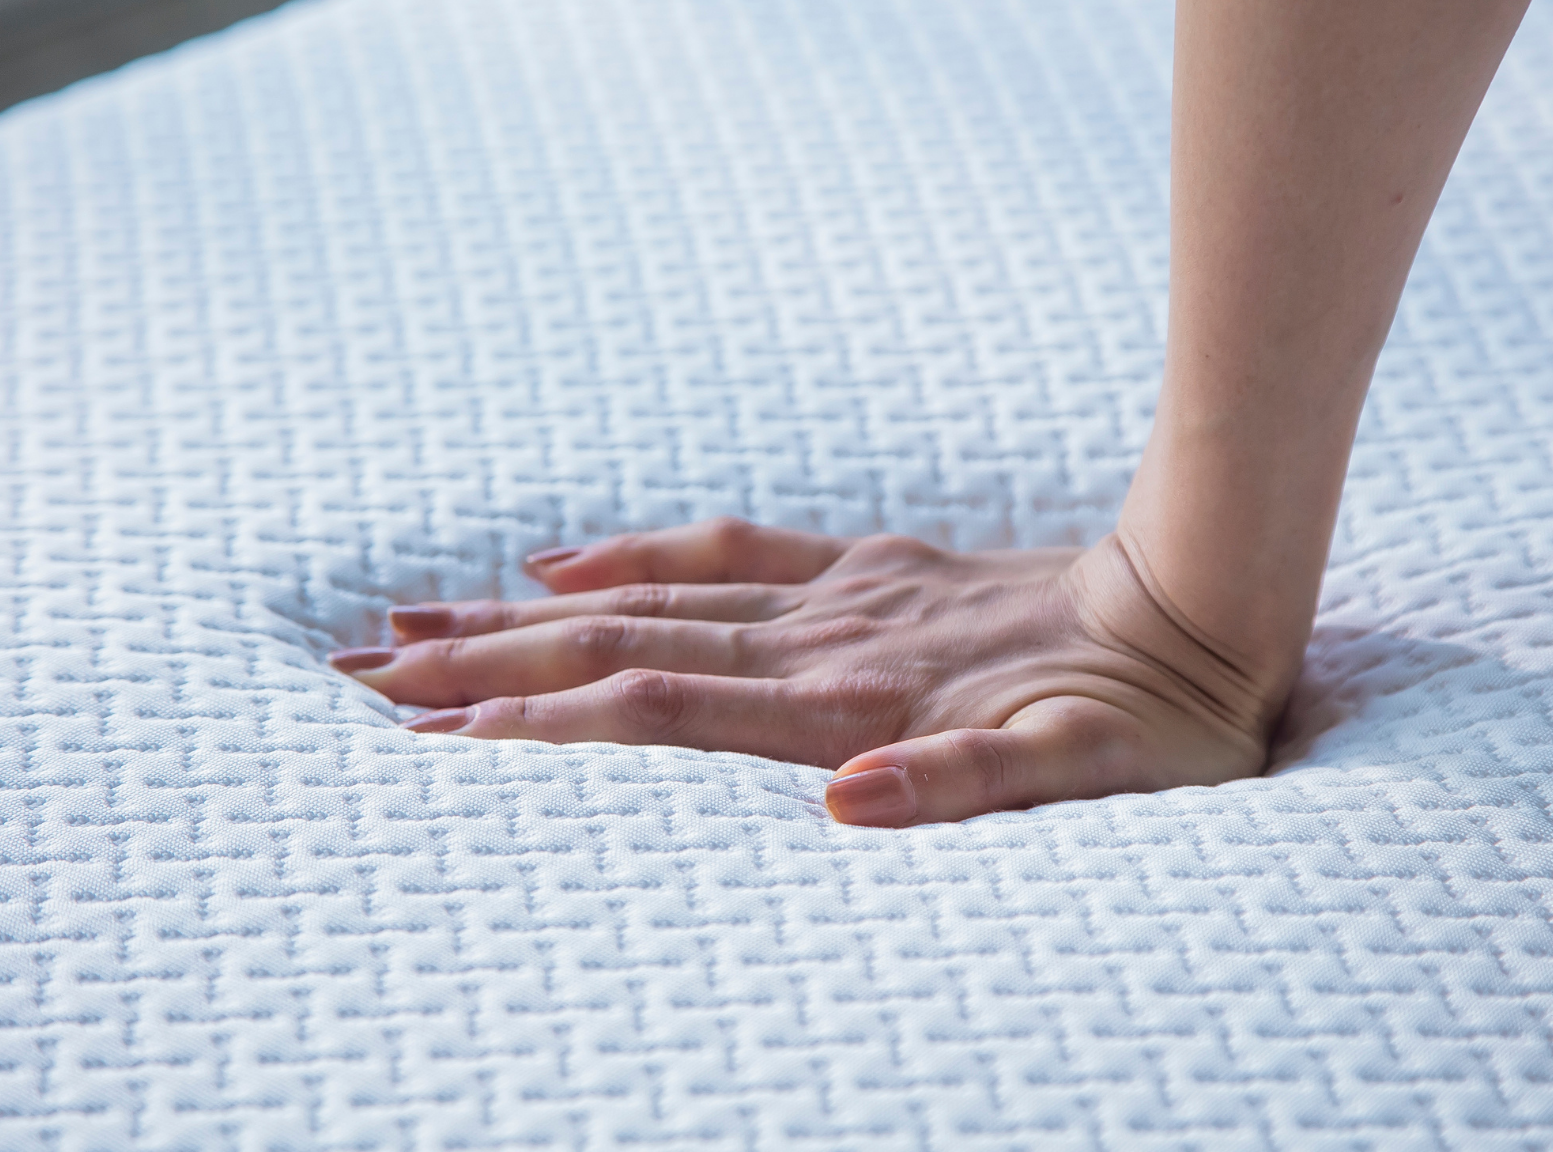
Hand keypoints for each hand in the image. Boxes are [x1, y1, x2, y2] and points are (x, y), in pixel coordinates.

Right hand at [330, 518, 1282, 825]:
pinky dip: (636, 557)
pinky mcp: (869, 568)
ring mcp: (839, 598)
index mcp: (854, 706)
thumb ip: (958, 792)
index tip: (428, 734)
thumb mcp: (1074, 780)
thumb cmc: (1141, 718)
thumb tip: (839, 808)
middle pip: (617, 647)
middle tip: (353, 674)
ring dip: (523, 614)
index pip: (661, 710)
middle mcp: (823, 644)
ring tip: (411, 623)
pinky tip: (564, 563)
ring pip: (648, 599)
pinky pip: (728, 554)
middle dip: (482, 666)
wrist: (1199, 598)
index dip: (542, 723)